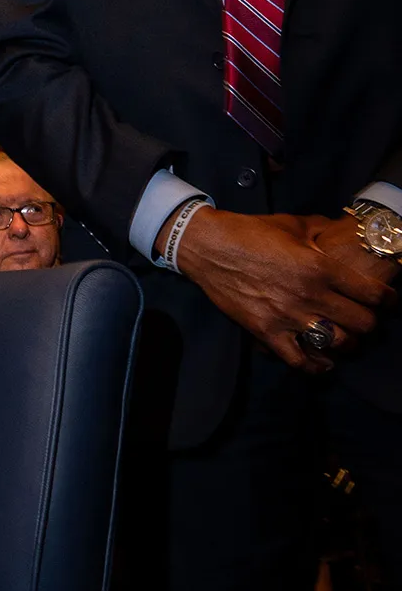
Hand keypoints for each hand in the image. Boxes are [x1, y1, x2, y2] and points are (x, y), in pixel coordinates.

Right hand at [175, 209, 391, 369]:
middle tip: (365, 318)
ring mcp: (287, 316)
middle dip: (371, 323)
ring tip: (345, 338)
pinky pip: (299, 360)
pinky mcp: (266, 331)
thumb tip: (341, 231)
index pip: (372, 294)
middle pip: (362, 323)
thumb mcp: (292, 224)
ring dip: (348, 343)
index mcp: (320, 267)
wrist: (207, 246)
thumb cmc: (249, 231)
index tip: (389, 302)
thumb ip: (321, 231)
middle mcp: (309, 295)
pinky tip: (323, 362)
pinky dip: (316, 366)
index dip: (389, 300)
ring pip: (338, 344)